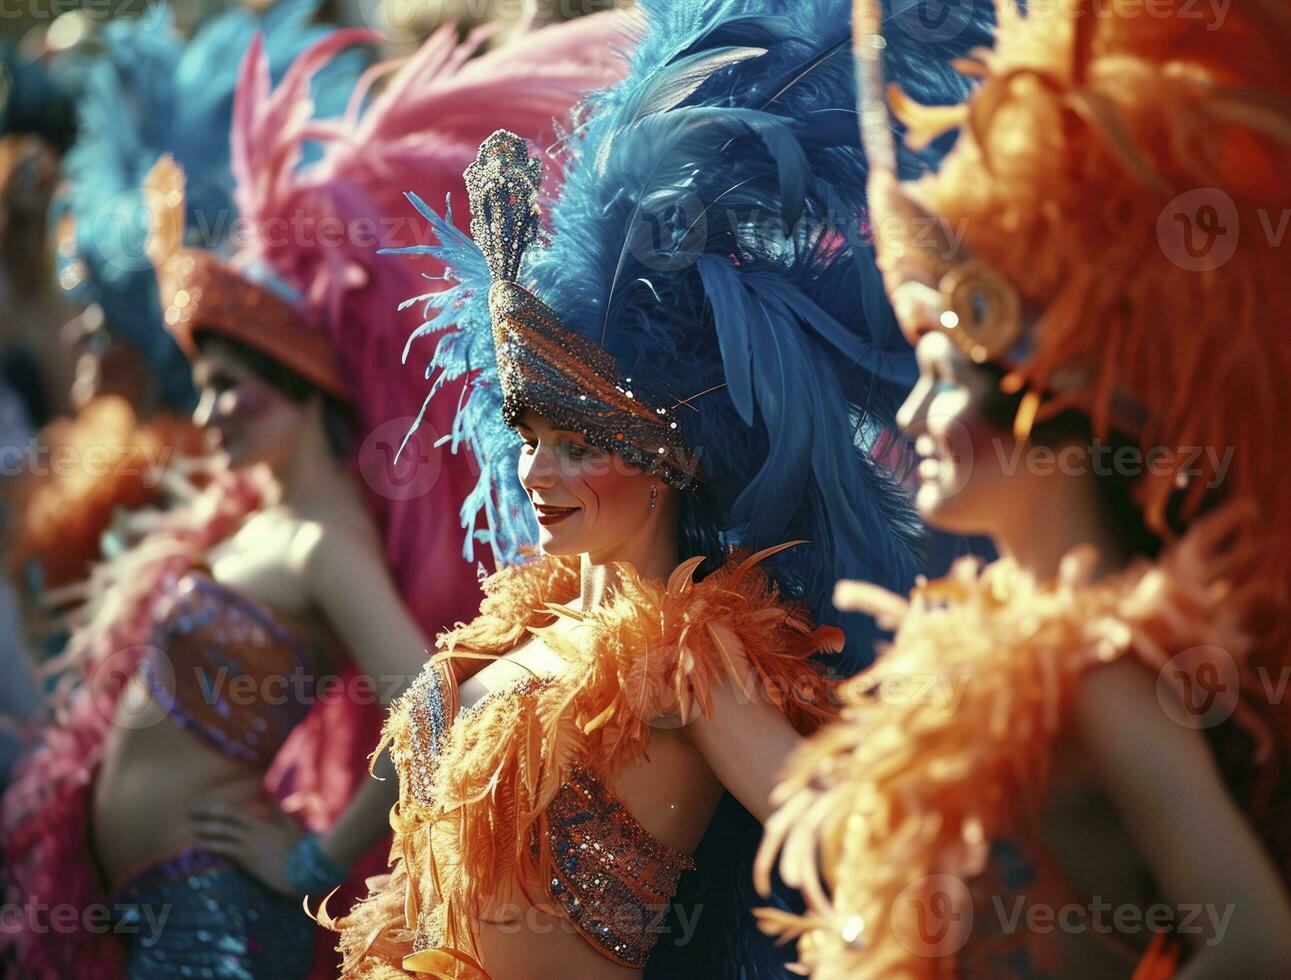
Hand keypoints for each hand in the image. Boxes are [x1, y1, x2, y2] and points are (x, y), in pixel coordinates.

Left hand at [190, 797, 306, 896]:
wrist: (307, 866)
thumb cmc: (302, 849)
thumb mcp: (292, 828)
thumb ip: (280, 814)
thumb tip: (271, 799)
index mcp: (262, 824)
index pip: (234, 812)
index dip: (216, 809)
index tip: (202, 807)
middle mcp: (253, 831)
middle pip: (225, 818)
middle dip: (206, 814)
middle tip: (190, 812)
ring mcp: (250, 844)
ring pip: (222, 832)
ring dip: (204, 829)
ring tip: (189, 828)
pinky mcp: (249, 858)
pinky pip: (225, 849)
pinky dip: (211, 845)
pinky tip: (199, 845)